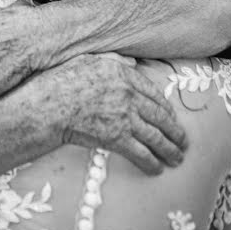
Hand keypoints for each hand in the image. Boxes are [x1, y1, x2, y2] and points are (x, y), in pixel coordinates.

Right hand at [25, 55, 187, 174]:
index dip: (167, 108)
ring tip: (177, 158)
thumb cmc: (59, 82)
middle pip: (160, 116)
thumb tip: (130, 61)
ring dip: (170, 150)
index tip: (172, 117)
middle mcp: (128, 94)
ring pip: (156, 136)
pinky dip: (151, 163)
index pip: (154, 92)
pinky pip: (141, 153)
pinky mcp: (116, 138)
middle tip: (183, 141)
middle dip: (175, 131)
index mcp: (122, 73)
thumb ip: (111, 60)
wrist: (47, 105)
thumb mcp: (86, 60)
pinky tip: (157, 169)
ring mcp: (124, 116)